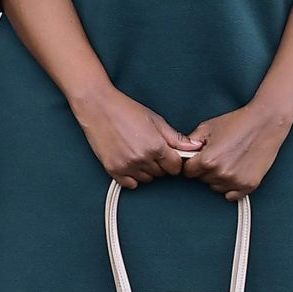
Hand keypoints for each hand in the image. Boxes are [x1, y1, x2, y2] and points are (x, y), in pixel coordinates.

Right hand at [70, 88, 198, 188]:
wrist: (97, 107)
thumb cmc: (126, 110)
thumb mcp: (156, 120)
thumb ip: (176, 138)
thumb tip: (194, 147)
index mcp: (156, 146)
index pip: (176, 167)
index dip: (174, 161)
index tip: (169, 155)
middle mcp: (142, 158)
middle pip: (162, 174)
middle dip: (160, 164)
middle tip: (151, 150)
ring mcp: (126, 165)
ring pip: (147, 179)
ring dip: (146, 170)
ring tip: (139, 154)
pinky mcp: (113, 169)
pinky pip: (130, 184)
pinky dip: (132, 177)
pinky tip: (130, 164)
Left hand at [182, 102, 290, 199]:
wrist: (266, 122)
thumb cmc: (237, 122)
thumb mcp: (206, 128)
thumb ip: (190, 143)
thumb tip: (180, 154)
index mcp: (206, 160)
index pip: (187, 172)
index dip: (192, 164)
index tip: (200, 157)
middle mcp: (220, 173)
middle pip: (202, 180)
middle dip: (205, 170)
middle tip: (219, 155)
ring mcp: (235, 181)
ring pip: (216, 187)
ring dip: (218, 178)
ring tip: (230, 160)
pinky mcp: (249, 185)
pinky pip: (231, 195)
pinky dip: (231, 187)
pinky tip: (235, 173)